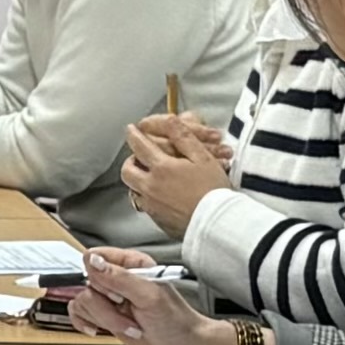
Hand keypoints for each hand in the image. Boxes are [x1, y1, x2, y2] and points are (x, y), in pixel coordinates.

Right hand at [71, 245, 240, 344]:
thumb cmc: (174, 320)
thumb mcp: (149, 295)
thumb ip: (120, 277)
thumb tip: (93, 262)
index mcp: (130, 264)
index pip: (95, 257)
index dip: (100, 276)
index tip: (117, 293)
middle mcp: (117, 279)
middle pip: (87, 283)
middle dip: (105, 305)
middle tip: (128, 310)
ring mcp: (109, 299)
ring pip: (83, 301)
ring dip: (104, 319)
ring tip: (128, 325)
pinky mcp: (104, 316)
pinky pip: (78, 313)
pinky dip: (85, 323)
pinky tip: (99, 329)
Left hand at [125, 109, 236, 225]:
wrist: (217, 223)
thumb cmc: (213, 190)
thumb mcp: (203, 157)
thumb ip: (184, 137)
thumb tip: (170, 120)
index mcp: (162, 168)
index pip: (140, 146)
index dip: (134, 135)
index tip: (131, 130)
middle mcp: (151, 187)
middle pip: (127, 171)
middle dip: (130, 160)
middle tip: (137, 156)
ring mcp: (152, 205)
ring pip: (133, 189)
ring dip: (136, 180)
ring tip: (147, 176)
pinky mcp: (157, 220)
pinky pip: (144, 206)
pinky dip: (146, 197)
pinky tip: (158, 195)